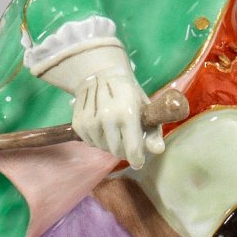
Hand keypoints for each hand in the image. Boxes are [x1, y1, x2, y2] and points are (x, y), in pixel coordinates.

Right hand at [36, 43, 163, 168]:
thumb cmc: (129, 94)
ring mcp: (90, 121)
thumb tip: (158, 150)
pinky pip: (90, 143)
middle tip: (127, 140)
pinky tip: (101, 125)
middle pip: (116, 151)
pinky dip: (97, 139)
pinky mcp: (78, 123)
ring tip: (114, 128)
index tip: (139, 161)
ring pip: (103, 148)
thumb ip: (153, 131)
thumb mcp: (145, 108)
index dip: (137, 159)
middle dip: (124, 150)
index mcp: (127, 113)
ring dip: (110, 144)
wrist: (100, 74)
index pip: (132, 148)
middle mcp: (106, 117)